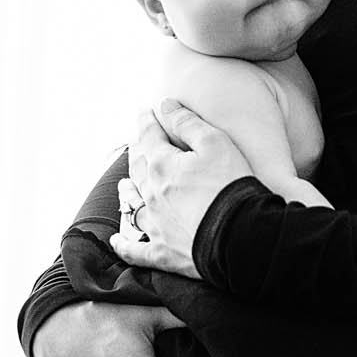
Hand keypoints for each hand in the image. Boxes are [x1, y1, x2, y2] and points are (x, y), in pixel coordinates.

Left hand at [109, 99, 252, 278]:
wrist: (239, 236)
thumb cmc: (230, 185)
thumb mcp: (215, 143)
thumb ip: (187, 122)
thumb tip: (165, 104)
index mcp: (163, 165)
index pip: (149, 136)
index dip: (146, 120)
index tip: (145, 110)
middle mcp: (152, 194)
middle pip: (138, 168)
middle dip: (137, 152)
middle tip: (137, 144)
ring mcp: (155, 224)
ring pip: (133, 204)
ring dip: (127, 191)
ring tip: (124, 184)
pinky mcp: (162, 252)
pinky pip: (135, 250)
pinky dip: (124, 245)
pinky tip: (117, 241)